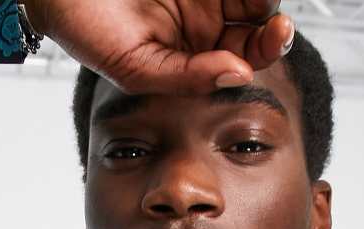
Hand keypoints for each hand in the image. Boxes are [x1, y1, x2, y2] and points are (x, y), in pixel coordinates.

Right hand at [21, 0, 294, 94]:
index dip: (265, 47)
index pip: (243, 53)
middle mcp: (204, 15)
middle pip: (256, 17)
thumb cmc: (86, 27)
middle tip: (277, 16)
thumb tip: (238, 76)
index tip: (274, 34)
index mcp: (195, 50)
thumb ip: (187, 77)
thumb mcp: (137, 69)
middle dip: (272, 18)